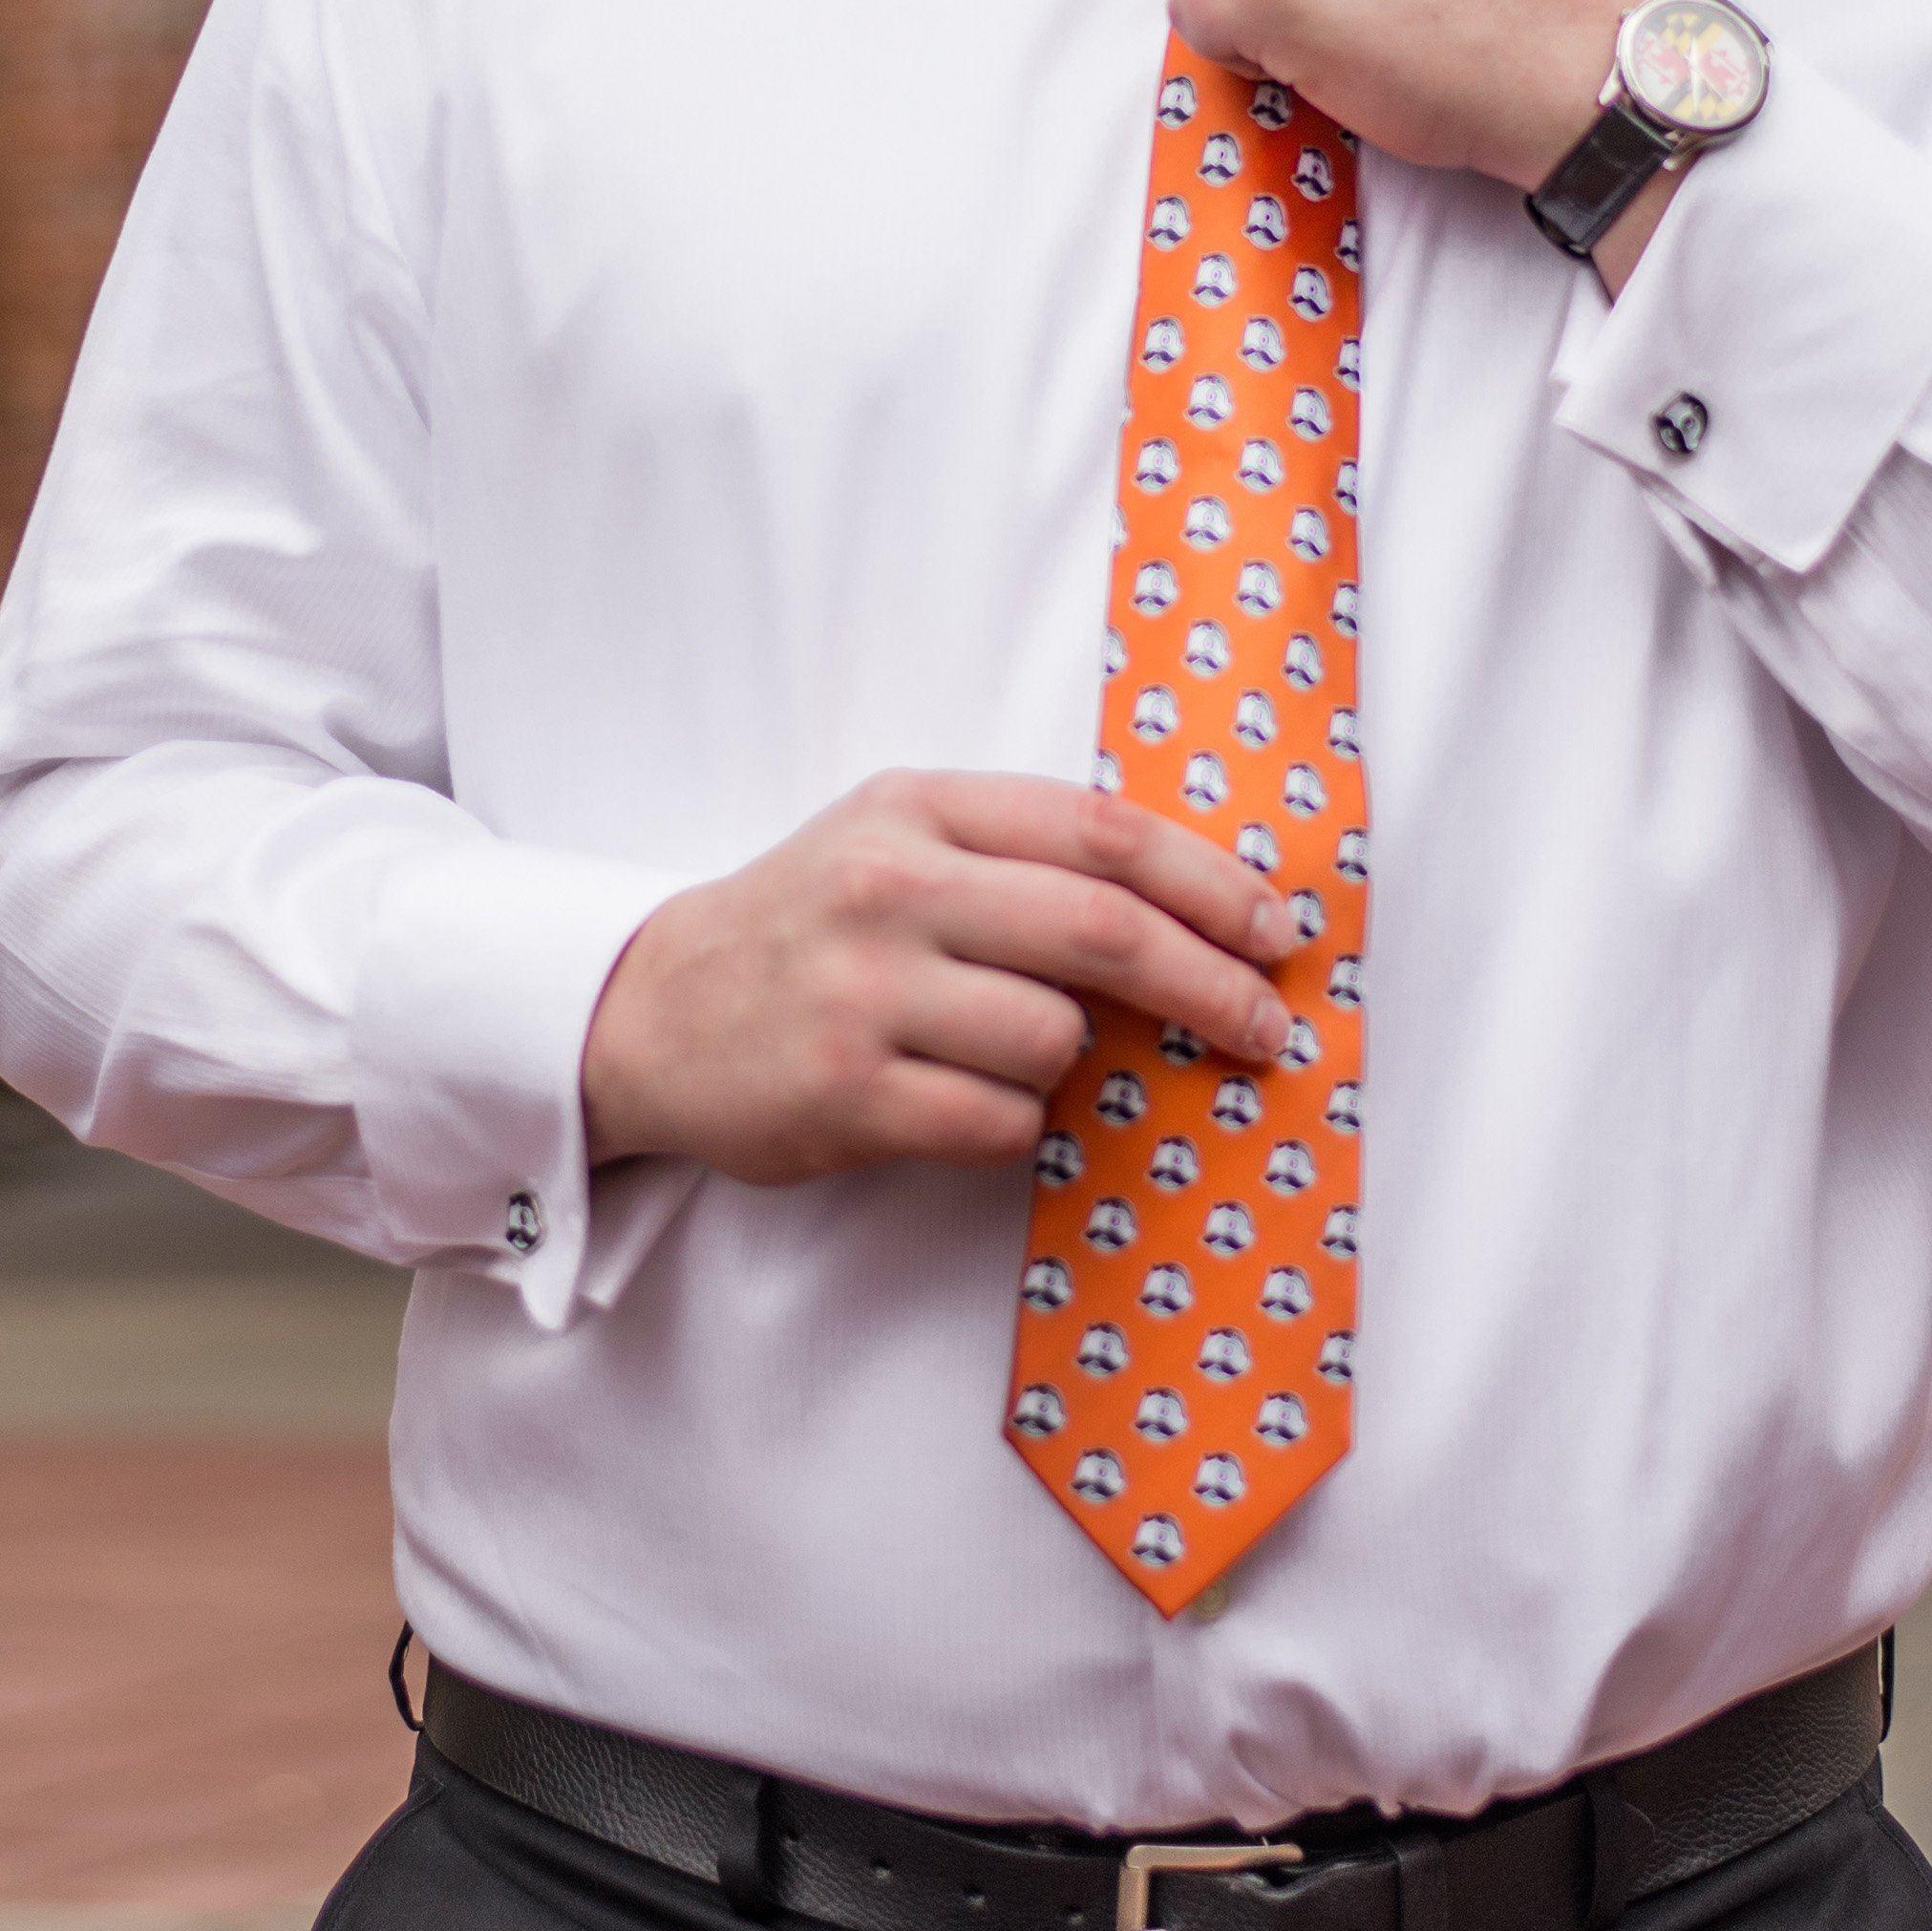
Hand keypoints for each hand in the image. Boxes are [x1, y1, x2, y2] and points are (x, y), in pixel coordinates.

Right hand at [579, 770, 1301, 1187]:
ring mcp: (863, 993)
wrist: (655, 1009)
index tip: (1276, 932)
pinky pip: (1000, 1121)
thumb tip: (1203, 907)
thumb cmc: (810, 923)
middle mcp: (890, 888)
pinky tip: (964, 1101)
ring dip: (1071, 1062)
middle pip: (1105, 933)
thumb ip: (1022, 853)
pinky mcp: (845, 1095)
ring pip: (1055, 1038)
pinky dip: (1012, 1122)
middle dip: (1211, 984)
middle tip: (1263, 1028)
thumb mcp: (898, 840)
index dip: (1211, 885)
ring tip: (1010, 1053)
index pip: (1103, 833)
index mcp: (917, 807)